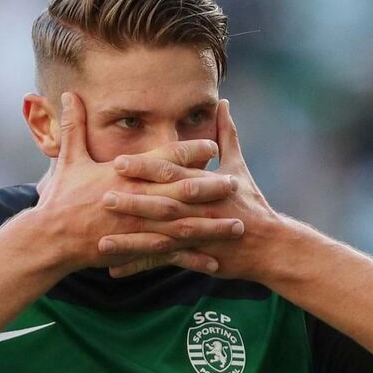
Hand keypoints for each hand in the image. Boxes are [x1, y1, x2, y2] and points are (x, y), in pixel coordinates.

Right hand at [35, 93, 245, 274]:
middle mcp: (137, 198)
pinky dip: (193, 257)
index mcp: (125, 174)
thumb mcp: (68, 159)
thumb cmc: (61, 198)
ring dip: (212, 224)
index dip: (190, 151)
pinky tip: (214, 261)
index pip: (163, 158)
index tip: (213, 146)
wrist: (50, 237)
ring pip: (183, 224)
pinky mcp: (136, 247)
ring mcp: (139, 225)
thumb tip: (67, 96)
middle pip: (181, 190)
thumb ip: (74, 127)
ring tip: (237, 224)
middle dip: (211, 188)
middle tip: (235, 184)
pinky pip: (170, 253)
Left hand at [101, 99, 282, 278]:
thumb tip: (223, 102)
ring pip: (160, 236)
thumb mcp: (238, 167)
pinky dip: (139, 265)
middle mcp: (199, 209)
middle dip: (133, 201)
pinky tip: (114, 270)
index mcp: (205, 184)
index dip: (146, 166)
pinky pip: (163, 262)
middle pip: (163, 203)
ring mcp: (196, 235)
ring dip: (131, 239)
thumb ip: (226, 134)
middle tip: (103, 197)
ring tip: (102, 240)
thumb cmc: (251, 203)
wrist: (269, 244)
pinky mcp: (194, 257)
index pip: (172, 172)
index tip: (119, 161)